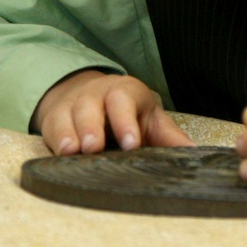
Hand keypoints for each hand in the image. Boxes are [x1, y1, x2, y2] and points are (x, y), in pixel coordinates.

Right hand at [33, 70, 194, 154]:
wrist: (90, 95)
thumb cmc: (128, 111)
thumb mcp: (150, 119)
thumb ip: (169, 136)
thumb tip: (196, 152)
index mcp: (124, 92)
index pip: (124, 102)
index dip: (126, 122)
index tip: (131, 143)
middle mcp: (95, 95)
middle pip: (91, 107)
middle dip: (92, 126)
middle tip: (95, 147)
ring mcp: (72, 106)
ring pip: (67, 117)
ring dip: (69, 134)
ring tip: (72, 151)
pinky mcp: (53, 119)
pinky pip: (51, 129)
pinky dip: (54, 141)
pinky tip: (58, 154)